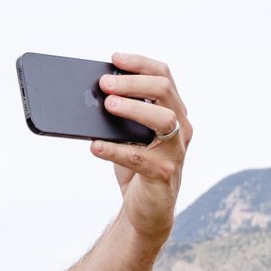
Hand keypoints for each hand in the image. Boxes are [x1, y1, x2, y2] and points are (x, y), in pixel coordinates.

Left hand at [92, 52, 190, 249]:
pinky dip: (115, 150)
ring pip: (164, 119)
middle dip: (132, 83)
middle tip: (104, 83)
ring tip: (107, 105)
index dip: (140, 64)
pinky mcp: (163, 175)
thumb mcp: (128, 136)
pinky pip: (140, 158)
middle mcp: (181, 128)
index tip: (114, 58)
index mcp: (175, 112)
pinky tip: (95, 146)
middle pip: (164, 92)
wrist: (147, 211)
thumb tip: (89, 95)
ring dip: (133, 108)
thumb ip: (119, 116)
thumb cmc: (137, 167)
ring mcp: (175, 151)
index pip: (163, 76)